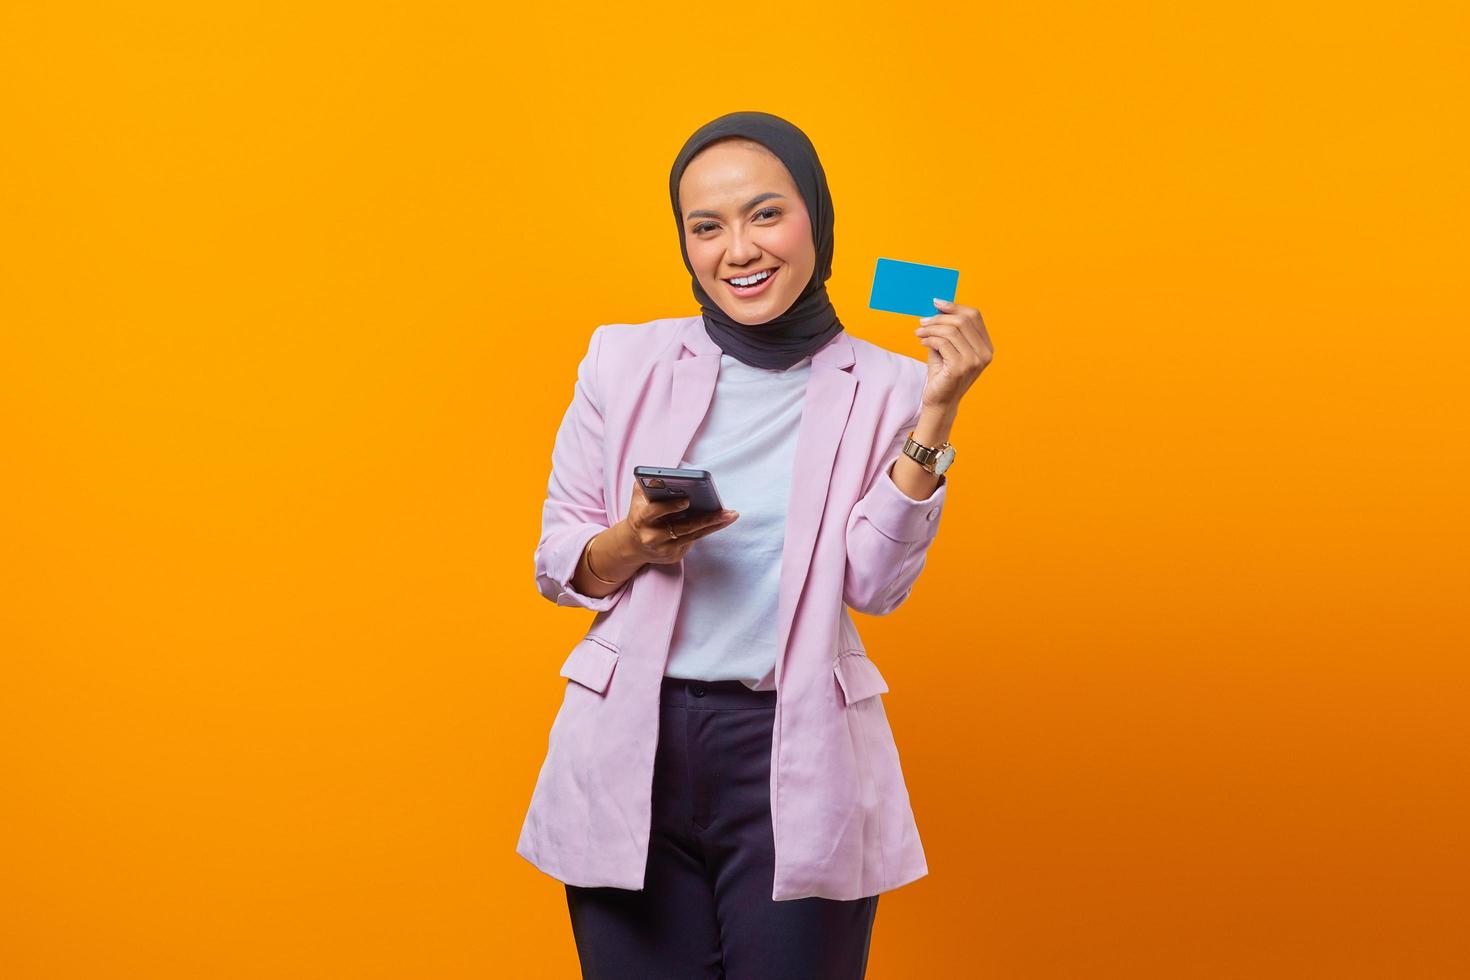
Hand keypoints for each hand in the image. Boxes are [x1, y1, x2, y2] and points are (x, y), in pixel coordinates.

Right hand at [617, 480, 738, 566]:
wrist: (633, 545)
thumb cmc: (639, 514)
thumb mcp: (638, 498)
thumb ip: (647, 484)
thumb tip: (665, 475)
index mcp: (641, 520)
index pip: (654, 512)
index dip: (670, 507)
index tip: (686, 500)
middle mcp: (652, 537)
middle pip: (682, 527)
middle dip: (706, 519)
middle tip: (725, 511)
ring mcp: (664, 549)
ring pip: (693, 536)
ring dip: (714, 525)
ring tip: (731, 515)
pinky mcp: (673, 556)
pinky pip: (693, 540)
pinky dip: (706, 530)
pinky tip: (721, 521)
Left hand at [914, 297, 992, 411]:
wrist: (939, 401)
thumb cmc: (943, 373)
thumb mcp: (947, 347)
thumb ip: (948, 329)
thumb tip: (939, 305)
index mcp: (986, 346)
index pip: (974, 316)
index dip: (955, 306)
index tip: (936, 303)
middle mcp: (985, 353)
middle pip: (963, 320)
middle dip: (939, 317)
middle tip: (923, 321)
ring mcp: (974, 361)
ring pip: (951, 330)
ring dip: (931, 329)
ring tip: (919, 333)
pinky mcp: (960, 367)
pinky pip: (942, 343)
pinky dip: (929, 339)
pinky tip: (922, 343)